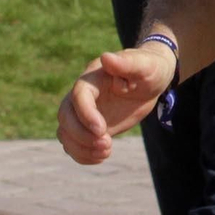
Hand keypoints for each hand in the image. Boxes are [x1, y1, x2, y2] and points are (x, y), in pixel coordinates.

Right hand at [56, 44, 176, 164]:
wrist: (150, 80)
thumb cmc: (149, 68)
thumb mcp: (144, 64)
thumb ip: (126, 62)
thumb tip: (106, 57)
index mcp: (93, 78)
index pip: (79, 96)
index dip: (86, 114)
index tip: (102, 130)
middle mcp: (83, 95)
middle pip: (65, 116)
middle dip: (81, 135)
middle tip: (107, 144)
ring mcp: (84, 112)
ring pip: (65, 132)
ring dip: (81, 148)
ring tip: (107, 151)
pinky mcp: (89, 127)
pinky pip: (73, 143)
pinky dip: (83, 155)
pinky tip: (102, 156)